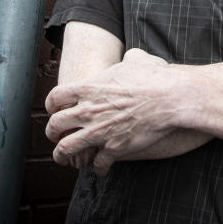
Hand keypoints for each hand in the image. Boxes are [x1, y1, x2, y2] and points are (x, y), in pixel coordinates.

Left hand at [44, 48, 177, 172]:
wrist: (170, 98)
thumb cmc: (155, 77)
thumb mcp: (137, 59)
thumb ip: (128, 58)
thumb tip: (131, 56)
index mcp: (88, 87)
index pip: (54, 98)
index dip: (52, 105)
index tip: (55, 110)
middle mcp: (87, 110)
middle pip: (54, 125)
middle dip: (52, 132)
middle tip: (56, 135)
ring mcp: (99, 131)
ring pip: (65, 149)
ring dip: (62, 155)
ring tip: (65, 159)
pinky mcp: (114, 148)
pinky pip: (97, 163)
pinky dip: (98, 167)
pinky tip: (101, 167)